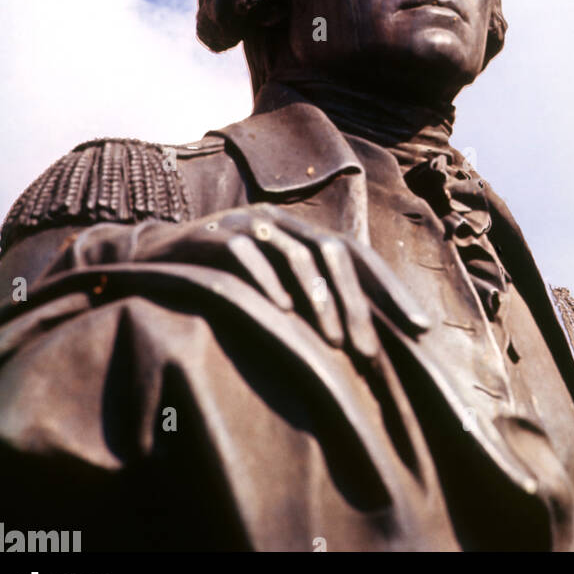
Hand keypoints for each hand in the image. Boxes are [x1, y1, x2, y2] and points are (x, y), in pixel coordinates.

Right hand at [51, 206, 429, 362]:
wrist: (153, 258)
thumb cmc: (221, 280)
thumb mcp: (270, 284)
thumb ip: (310, 298)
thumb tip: (365, 338)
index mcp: (301, 231)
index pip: (357, 255)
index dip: (390, 289)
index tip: (421, 329)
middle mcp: (281, 221)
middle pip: (331, 254)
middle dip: (356, 303)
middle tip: (368, 352)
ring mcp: (247, 224)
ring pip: (294, 254)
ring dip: (317, 298)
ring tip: (332, 340)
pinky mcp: (214, 235)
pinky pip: (246, 255)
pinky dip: (266, 281)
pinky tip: (281, 312)